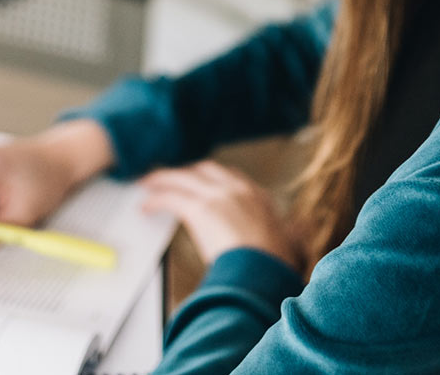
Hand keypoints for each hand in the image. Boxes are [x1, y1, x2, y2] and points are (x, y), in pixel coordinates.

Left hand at [140, 160, 302, 270]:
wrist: (264, 270)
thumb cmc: (274, 265)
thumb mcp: (287, 245)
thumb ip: (288, 236)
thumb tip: (293, 237)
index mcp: (259, 197)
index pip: (233, 178)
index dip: (214, 179)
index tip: (204, 183)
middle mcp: (237, 189)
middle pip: (205, 170)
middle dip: (187, 173)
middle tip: (172, 179)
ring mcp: (217, 195)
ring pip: (182, 177)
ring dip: (164, 179)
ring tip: (148, 183)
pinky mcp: (199, 207)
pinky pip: (170, 197)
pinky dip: (156, 199)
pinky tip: (146, 206)